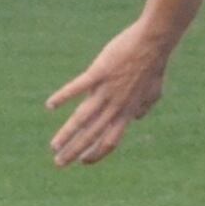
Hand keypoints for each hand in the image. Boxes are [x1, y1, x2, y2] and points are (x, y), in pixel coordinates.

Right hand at [46, 19, 176, 165]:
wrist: (153, 42)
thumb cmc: (154, 66)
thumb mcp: (154, 92)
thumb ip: (145, 107)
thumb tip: (138, 118)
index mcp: (127, 112)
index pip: (110, 141)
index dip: (96, 154)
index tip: (83, 161)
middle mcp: (116, 106)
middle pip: (92, 136)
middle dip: (74, 152)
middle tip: (59, 163)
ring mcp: (107, 90)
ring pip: (82, 118)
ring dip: (66, 134)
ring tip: (53, 146)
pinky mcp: (99, 72)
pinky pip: (77, 88)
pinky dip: (62, 97)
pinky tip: (50, 106)